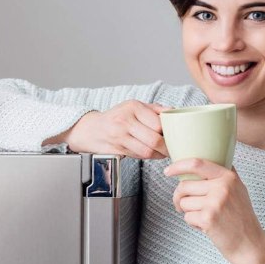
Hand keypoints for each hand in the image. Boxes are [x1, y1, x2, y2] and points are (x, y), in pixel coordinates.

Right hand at [54, 100, 171, 158]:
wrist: (90, 130)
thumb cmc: (116, 117)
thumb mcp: (133, 106)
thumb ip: (154, 109)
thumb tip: (174, 111)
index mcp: (132, 107)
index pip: (159, 123)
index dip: (169, 132)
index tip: (174, 135)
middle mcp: (124, 121)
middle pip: (154, 140)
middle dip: (166, 147)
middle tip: (172, 148)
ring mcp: (119, 137)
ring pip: (147, 151)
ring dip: (159, 154)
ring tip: (163, 152)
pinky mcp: (116, 150)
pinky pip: (138, 156)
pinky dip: (148, 157)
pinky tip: (151, 153)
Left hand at [164, 158, 264, 263]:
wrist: (249, 243)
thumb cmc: (240, 217)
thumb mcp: (238, 189)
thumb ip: (221, 175)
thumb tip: (200, 161)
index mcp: (228, 177)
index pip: (196, 164)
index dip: (177, 166)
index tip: (168, 171)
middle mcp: (222, 187)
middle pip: (184, 186)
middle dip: (179, 197)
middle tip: (185, 206)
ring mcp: (215, 203)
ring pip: (183, 202)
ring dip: (188, 212)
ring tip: (204, 217)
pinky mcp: (208, 218)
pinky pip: (187, 217)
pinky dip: (193, 223)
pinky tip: (207, 226)